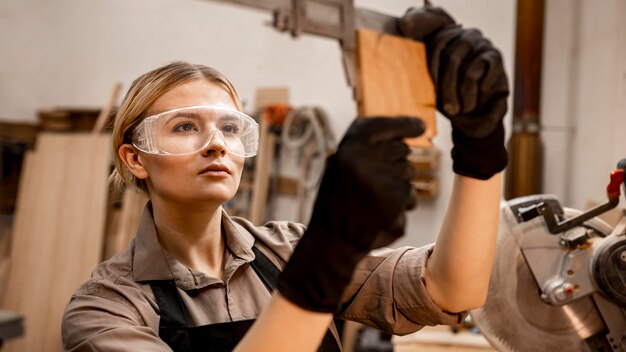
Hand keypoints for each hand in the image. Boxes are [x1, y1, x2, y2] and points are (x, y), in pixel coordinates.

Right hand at [277, 117, 424, 311]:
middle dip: (396, 162)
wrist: (332, 242)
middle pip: (401, 149)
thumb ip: (366, 148)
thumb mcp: (340, 167)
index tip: (420, 126)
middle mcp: (364, 161)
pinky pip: (411, 195)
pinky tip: (381, 214)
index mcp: (347, 149)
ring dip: (399, 184)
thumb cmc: (337, 202)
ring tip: (374, 200)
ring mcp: (381, 180)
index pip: (382, 125)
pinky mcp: (396, 201)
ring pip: (408, 172)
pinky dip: (401, 205)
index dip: (404, 124)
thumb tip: (409, 131)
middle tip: (374, 182)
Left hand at [398, 5, 508, 179]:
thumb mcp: (428, 88)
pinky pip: (480, 67)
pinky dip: (475, 88)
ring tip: (456, 110)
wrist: (476, 120)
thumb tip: (392, 71)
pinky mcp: (494, 56)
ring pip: (459, 59)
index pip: (431, 18)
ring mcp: (478, 42)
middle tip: (442, 104)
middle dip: (438, 79)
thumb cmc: (448, 99)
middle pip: (441, 44)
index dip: (419, 19)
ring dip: (456, 90)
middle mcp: (460, 34)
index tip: (404, 26)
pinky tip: (473, 102)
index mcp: (442, 38)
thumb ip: (414, 74)